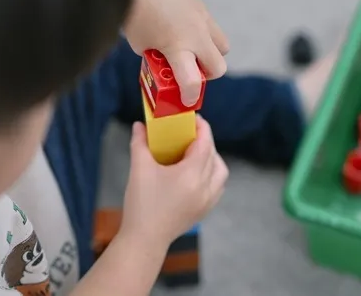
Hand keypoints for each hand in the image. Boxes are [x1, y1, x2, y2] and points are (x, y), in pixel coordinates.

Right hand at [119, 117, 228, 246]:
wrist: (144, 240)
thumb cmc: (141, 203)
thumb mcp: (139, 169)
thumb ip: (140, 143)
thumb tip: (139, 125)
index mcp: (192, 174)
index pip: (205, 143)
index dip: (202, 128)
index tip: (194, 119)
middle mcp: (205, 186)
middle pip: (213, 156)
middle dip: (205, 141)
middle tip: (190, 134)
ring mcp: (208, 200)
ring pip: (221, 172)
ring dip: (213, 159)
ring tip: (196, 153)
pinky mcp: (205, 210)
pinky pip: (218, 187)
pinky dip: (213, 176)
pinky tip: (199, 174)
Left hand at [125, 0, 228, 105]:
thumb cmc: (132, 13)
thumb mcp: (141, 45)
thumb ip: (157, 57)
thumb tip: (165, 61)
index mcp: (178, 46)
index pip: (193, 82)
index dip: (191, 96)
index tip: (186, 99)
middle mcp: (196, 33)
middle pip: (219, 65)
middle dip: (206, 74)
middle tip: (188, 71)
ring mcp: (202, 18)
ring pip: (223, 45)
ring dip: (210, 53)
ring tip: (189, 49)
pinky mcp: (200, 5)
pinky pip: (211, 26)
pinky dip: (201, 34)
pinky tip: (179, 26)